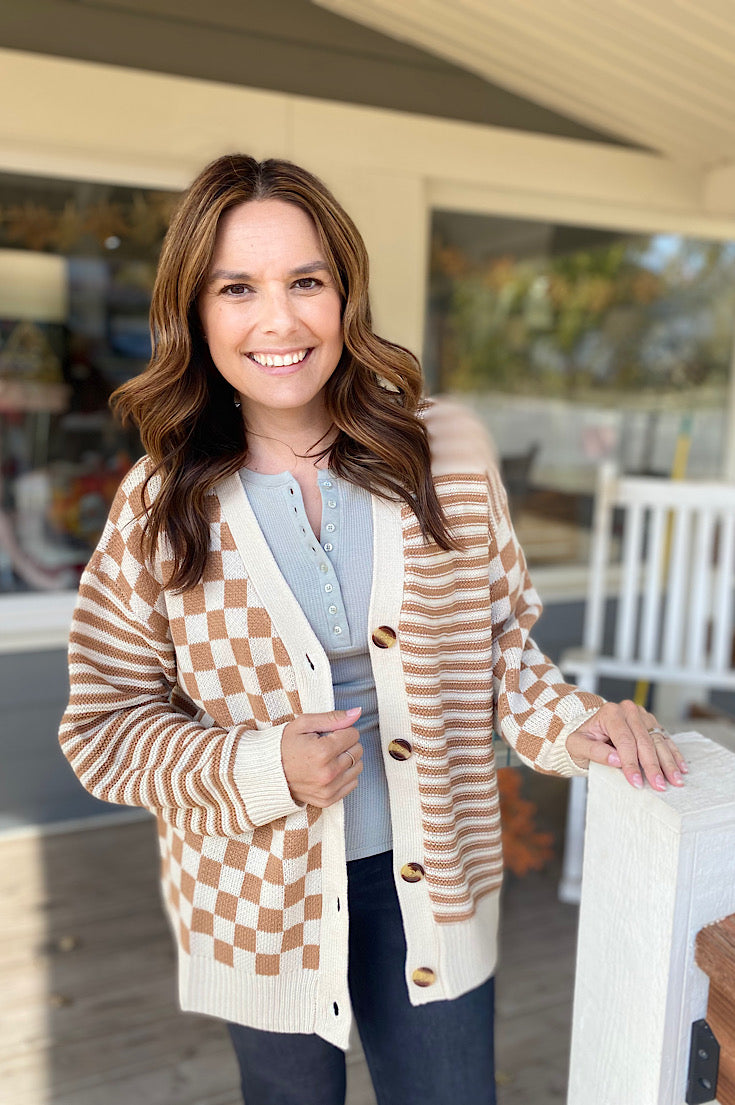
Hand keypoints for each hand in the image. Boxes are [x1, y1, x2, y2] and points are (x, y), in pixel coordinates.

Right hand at [281, 707, 363, 806]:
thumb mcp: (304, 724)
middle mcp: (328, 773)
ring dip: (347, 759)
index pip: (353, 734)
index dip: (342, 730)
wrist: (267, 772)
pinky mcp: (328, 800)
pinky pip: (352, 784)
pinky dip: (345, 775)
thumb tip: (357, 712)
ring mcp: (328, 789)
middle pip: (357, 751)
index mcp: (323, 751)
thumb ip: (333, 718)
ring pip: (357, 767)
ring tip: (328, 757)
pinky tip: (330, 770)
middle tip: (328, 744)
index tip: (328, 734)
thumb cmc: (284, 745)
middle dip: (346, 744)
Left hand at [566, 700, 687, 791]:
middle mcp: (628, 711)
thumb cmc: (582, 737)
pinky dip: (673, 754)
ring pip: (658, 740)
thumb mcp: (577, 744)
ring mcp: (642, 716)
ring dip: (668, 762)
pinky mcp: (651, 723)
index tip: (636, 782)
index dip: (631, 763)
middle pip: (644, 741)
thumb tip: (616, 760)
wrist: (588, 728)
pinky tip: (681, 768)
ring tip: (676, 780)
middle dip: (653, 766)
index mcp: (610, 713)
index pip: (624, 741)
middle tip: (660, 786)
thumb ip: (594, 751)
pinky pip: (665, 739)